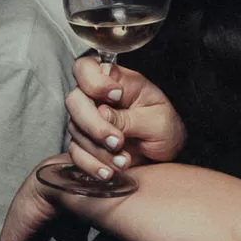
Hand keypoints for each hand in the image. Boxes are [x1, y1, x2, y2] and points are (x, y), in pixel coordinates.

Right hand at [61, 58, 185, 180]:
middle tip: (117, 141)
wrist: (166, 155)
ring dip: (98, 150)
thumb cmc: (165, 128)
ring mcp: (88, 121)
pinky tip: (108, 173)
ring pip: (75, 130)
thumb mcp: (157, 120)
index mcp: (117, 82)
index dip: (94, 81)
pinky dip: (91, 165)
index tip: (115, 96)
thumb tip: (101, 114)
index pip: (86, 67)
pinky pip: (76, 153)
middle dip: (94, 124)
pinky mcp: (85, 144)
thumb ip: (130, 117)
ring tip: (124, 161)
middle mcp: (96, 98)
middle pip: (75, 101)